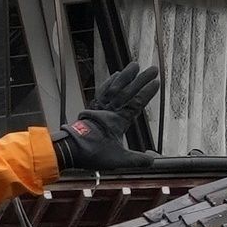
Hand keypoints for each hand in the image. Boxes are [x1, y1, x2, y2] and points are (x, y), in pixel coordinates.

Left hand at [54, 59, 166, 175]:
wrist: (69, 149)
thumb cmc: (92, 153)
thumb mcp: (118, 159)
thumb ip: (137, 160)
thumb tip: (153, 161)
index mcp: (118, 120)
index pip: (136, 103)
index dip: (147, 92)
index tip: (157, 82)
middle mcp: (109, 110)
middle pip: (128, 90)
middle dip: (141, 79)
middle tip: (153, 68)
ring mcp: (100, 107)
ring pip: (114, 87)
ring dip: (125, 76)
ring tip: (134, 65)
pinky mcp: (92, 108)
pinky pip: (102, 91)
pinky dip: (109, 82)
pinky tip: (114, 75)